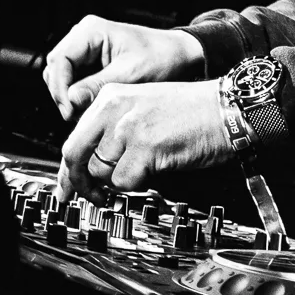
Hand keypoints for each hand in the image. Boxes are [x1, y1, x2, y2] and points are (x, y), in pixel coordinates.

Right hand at [40, 16, 205, 117]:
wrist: (178, 56)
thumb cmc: (161, 58)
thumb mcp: (131, 74)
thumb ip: (99, 86)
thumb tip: (71, 99)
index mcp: (91, 31)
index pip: (59, 59)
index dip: (60, 87)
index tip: (70, 109)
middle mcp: (84, 37)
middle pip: (55, 69)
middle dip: (63, 94)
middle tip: (76, 116)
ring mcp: (85, 50)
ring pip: (61, 77)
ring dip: (69, 97)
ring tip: (85, 113)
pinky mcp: (90, 63)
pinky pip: (73, 81)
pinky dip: (78, 96)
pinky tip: (90, 108)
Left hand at [55, 80, 230, 202]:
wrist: (227, 110)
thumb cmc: (193, 113)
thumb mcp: (143, 110)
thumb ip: (112, 132)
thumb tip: (90, 168)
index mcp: (111, 96)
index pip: (74, 137)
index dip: (69, 169)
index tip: (67, 188)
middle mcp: (114, 109)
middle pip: (75, 155)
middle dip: (81, 183)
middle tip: (94, 198)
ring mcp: (128, 127)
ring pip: (100, 172)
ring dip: (119, 182)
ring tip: (143, 171)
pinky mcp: (145, 148)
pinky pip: (125, 182)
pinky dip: (138, 185)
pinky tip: (155, 171)